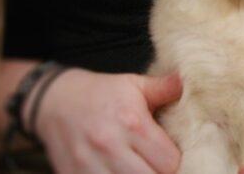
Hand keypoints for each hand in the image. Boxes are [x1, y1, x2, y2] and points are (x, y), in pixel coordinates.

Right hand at [33, 69, 182, 173]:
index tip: (168, 154)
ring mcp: (88, 166)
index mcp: (132, 122)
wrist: (55, 100)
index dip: (173, 161)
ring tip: (137, 167)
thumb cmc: (101, 93)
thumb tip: (188, 80)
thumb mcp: (134, 84)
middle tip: (153, 163)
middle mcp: (110, 146)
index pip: (169, 162)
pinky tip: (118, 172)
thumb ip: (164, 87)